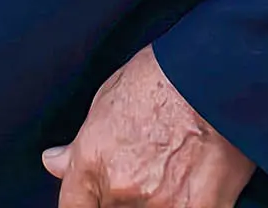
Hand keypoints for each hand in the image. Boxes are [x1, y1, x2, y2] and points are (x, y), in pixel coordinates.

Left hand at [42, 47, 253, 207]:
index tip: (97, 195)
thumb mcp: (108, 95)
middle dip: (122, 195)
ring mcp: (161, 206)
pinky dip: (186, 202)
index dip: (86, 201)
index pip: (73, 207)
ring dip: (157, 199)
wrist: (213, 74)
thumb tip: (54, 163)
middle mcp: (121, 190)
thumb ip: (82, 142)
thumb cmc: (162, 75)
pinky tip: (194, 180)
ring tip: (171, 167)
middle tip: (146, 166)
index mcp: (93, 160)